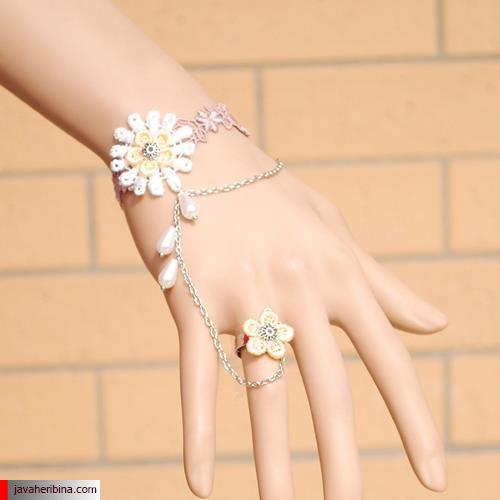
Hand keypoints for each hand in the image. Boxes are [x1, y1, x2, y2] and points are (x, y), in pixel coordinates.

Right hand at [121, 135, 447, 498]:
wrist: (190, 149)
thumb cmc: (262, 192)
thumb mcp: (330, 229)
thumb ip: (381, 282)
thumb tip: (438, 325)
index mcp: (336, 272)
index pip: (389, 357)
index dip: (415, 420)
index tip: (432, 476)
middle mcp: (296, 288)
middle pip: (328, 388)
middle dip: (343, 460)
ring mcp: (242, 294)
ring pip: (262, 391)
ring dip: (273, 461)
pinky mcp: (191, 300)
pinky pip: (197, 376)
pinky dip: (198, 431)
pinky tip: (200, 482)